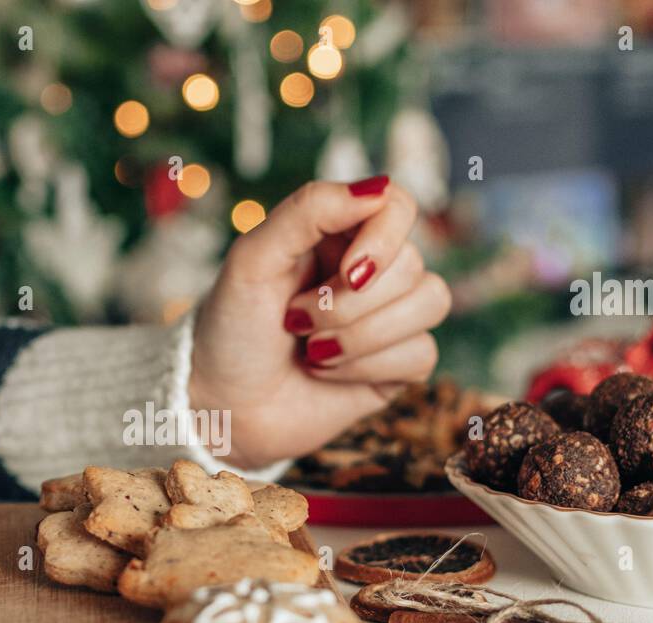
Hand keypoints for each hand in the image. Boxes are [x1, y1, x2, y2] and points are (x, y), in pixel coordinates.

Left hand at [188, 177, 449, 469]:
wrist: (222, 405)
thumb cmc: (230, 329)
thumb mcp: (253, 258)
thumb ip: (310, 210)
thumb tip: (378, 188)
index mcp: (337, 234)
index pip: (398, 206)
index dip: (384, 237)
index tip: (347, 272)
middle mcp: (370, 271)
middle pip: (411, 263)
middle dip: (348, 304)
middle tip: (296, 322)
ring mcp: (388, 318)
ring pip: (430, 303)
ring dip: (361, 335)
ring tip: (312, 350)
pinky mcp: (396, 366)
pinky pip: (422, 352)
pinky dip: (368, 366)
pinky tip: (329, 373)